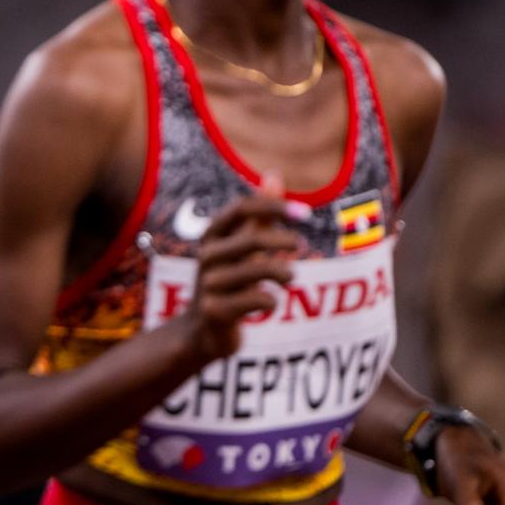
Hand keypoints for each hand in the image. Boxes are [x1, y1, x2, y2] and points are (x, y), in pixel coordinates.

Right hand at [182, 173, 303, 362]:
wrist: (201, 331)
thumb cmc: (227, 282)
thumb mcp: (239, 246)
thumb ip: (258, 214)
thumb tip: (274, 174)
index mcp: (211, 236)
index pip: (241, 209)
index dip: (273, 206)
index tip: (304, 213)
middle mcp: (206, 256)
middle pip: (252, 239)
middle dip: (282, 242)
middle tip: (299, 246)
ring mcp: (208, 284)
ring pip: (258, 270)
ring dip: (283, 273)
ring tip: (289, 278)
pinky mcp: (215, 311)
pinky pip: (257, 299)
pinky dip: (272, 300)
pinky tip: (270, 303)